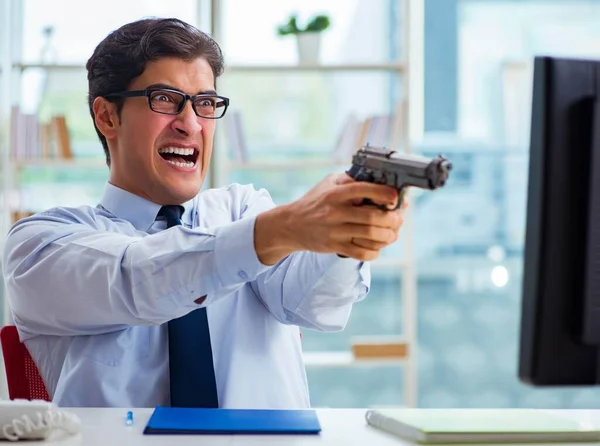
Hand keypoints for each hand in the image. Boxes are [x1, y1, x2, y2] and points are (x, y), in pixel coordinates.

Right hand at [284, 172, 405, 260]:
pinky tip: (377, 247)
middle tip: (398, 218)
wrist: (291, 225)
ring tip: (392, 234)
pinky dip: (374, 252)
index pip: (363, 190)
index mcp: (335, 194)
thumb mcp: (327, 183)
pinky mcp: (334, 247)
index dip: (383, 193)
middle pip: (371, 217)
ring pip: (369, 235)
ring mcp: (335, 231)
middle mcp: (335, 212)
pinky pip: (360, 253)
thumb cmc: (314, 202)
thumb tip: (377, 179)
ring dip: (387, 236)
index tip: (394, 197)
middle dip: (392, 219)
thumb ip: (349, 179)